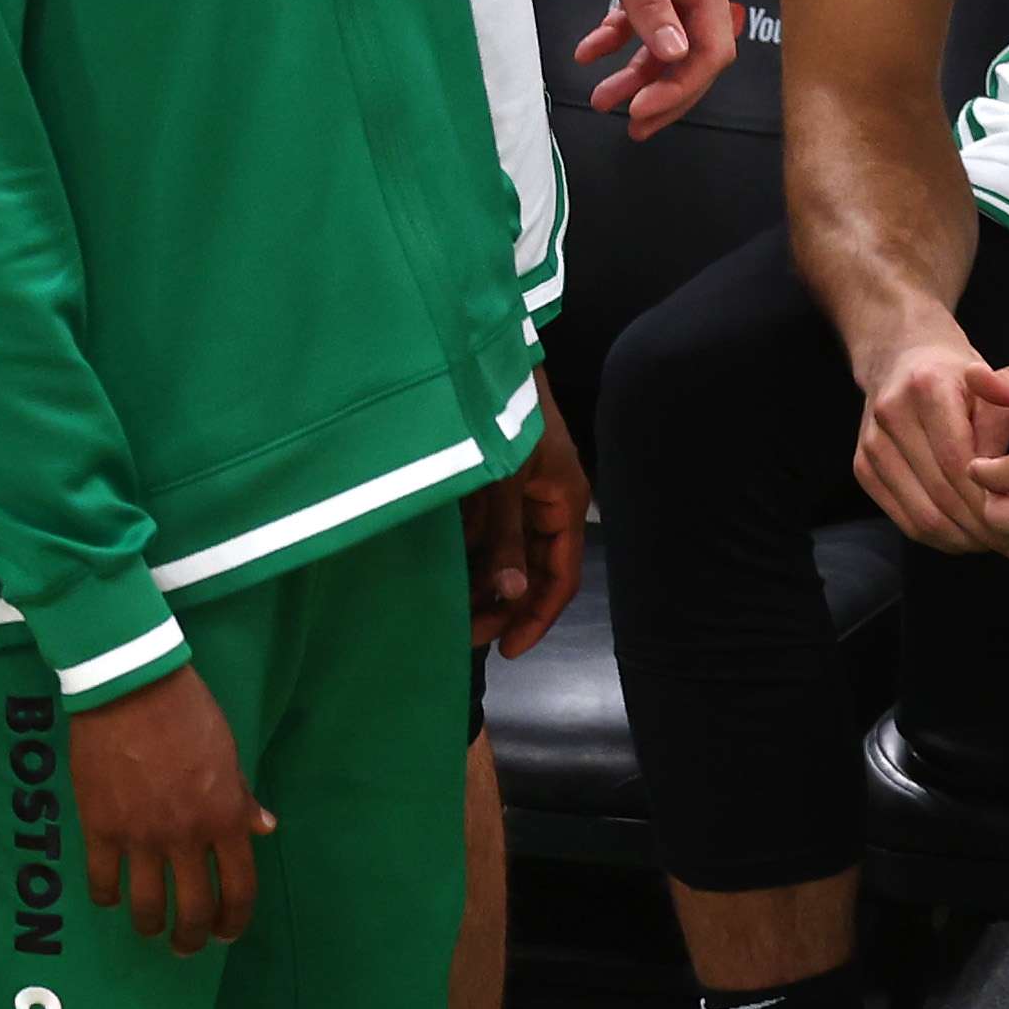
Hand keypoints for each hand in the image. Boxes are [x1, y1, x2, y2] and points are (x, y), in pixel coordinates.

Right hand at [67, 667, 265, 951]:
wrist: (131, 689)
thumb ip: (243, 798)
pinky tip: (111, 898)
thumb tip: (265, 829)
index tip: (227, 933)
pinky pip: (103, 879)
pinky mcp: (99, 828)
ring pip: (147, 904)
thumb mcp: (229, 754)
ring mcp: (141, 836)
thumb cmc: (188, 714)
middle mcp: (186, 836)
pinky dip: (108, 896)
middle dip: (193, 937)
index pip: (240, 887)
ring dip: (150, 926)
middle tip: (187, 945)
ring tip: (150, 930)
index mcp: (224, 818)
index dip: (235, 919)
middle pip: (194, 908)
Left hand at [467, 388, 589, 655]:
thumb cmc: (507, 415)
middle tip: (469, 635)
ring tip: (453, 612)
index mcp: (564, 505)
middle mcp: (545, 505)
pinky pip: (482, 530)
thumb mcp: (505, 480)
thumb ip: (506, 537)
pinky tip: (444, 573)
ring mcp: (517, 494)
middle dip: (504, 605)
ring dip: (483, 582)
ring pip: (504, 552)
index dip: (538, 616)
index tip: (507, 649)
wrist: (482, 358)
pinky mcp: (490, 483)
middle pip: (531, 570)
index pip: (561, 576)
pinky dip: (467, 553)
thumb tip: (512, 592)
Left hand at [554, 0, 745, 134]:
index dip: (681, 88)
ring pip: (664, 33)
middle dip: (661, 90)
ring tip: (600, 95)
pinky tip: (589, 50)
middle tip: (627, 123)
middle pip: (690, 48)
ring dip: (636, 68)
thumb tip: (674, 56)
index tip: (642, 113)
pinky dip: (618, 32)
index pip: (710, 48)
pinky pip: (642, 7)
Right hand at [851, 326, 1008, 553]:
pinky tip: (968, 538)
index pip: (959, 463)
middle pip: (941, 495)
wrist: (904, 357)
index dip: (993, 503)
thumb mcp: (994, 391)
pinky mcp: (861, 465)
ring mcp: (870, 442)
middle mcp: (891, 414)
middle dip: (985, 530)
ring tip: (998, 547)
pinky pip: (903, 519)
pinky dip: (939, 537)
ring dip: (964, 540)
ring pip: (921, 515)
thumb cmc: (961, 378)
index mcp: (927, 387)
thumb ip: (1003, 437)